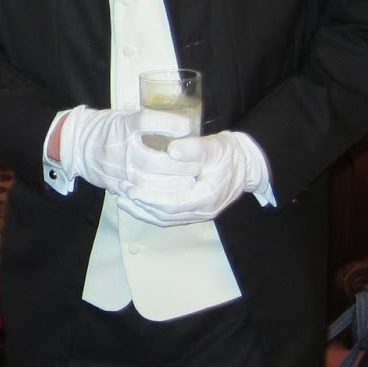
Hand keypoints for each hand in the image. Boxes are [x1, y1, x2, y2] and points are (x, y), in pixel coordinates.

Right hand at [60, 106, 195, 194]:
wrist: (80, 148)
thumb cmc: (109, 129)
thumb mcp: (127, 116)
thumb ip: (153, 120)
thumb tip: (186, 125)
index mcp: (122, 126)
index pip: (145, 121)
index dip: (168, 124)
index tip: (187, 126)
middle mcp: (120, 149)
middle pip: (153, 160)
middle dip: (178, 165)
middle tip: (198, 164)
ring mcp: (118, 170)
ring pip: (149, 182)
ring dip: (173, 183)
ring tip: (191, 181)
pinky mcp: (118, 186)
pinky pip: (142, 194)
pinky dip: (160, 195)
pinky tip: (175, 194)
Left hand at [121, 130, 266, 224]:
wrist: (246, 164)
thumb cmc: (229, 154)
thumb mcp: (215, 147)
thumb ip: (194, 148)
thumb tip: (172, 150)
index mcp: (207, 197)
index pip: (174, 203)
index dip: (151, 198)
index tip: (132, 189)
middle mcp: (203, 211)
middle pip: (166, 215)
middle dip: (142, 206)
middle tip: (121, 194)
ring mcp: (199, 214)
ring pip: (166, 219)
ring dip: (143, 212)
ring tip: (122, 201)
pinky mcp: (194, 212)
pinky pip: (169, 217)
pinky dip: (151, 212)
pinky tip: (137, 204)